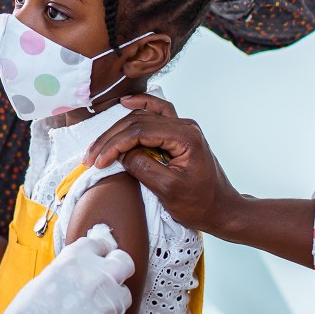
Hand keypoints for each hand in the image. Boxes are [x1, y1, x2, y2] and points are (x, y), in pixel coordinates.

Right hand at [0, 225, 133, 313]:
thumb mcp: (43, 281)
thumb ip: (66, 274)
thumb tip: (76, 278)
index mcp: (76, 259)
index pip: (98, 244)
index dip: (98, 253)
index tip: (98, 259)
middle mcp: (97, 276)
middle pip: (124, 263)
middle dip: (118, 270)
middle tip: (109, 281)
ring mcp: (109, 304)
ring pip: (123, 297)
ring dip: (111, 304)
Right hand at [82, 94, 240, 235]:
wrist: (223, 210)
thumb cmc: (201, 204)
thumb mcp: (169, 190)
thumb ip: (144, 167)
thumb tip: (122, 154)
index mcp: (185, 137)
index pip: (140, 131)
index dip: (115, 145)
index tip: (98, 161)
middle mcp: (185, 126)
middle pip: (139, 121)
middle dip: (111, 138)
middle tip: (91, 156)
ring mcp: (183, 128)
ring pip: (144, 116)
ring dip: (119, 128)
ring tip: (99, 143)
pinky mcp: (180, 135)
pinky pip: (156, 114)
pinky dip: (140, 108)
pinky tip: (126, 104)